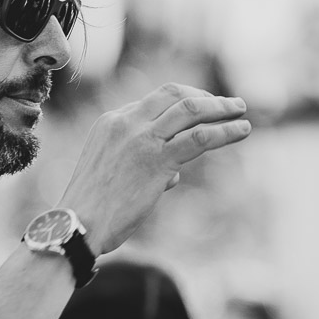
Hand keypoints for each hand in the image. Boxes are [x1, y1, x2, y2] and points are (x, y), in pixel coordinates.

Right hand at [58, 84, 250, 254]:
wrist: (77, 224)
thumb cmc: (90, 210)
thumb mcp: (111, 174)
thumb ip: (141, 166)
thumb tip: (173, 175)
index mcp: (110, 122)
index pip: (153, 102)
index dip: (181, 103)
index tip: (200, 111)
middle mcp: (126, 122)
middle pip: (173, 94)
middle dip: (203, 97)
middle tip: (226, 105)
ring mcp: (142, 138)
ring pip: (191, 110)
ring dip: (221, 108)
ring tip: (241, 112)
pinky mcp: (158, 159)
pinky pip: (199, 137)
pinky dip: (225, 131)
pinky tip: (241, 130)